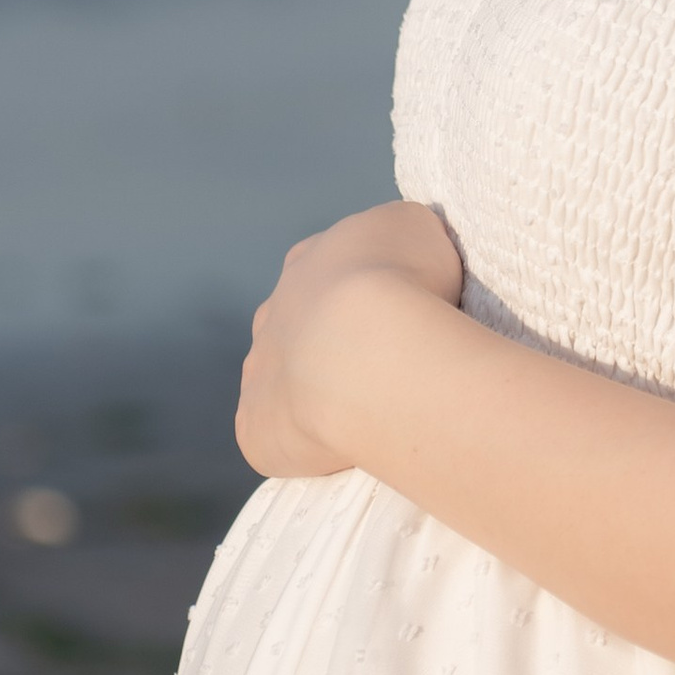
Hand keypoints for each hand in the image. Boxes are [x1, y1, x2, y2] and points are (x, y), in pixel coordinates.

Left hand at [236, 199, 464, 477]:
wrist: (368, 349)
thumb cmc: (405, 281)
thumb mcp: (420, 231)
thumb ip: (405, 242)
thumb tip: (408, 259)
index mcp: (309, 261)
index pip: (331, 273)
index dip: (367, 292)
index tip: (403, 313)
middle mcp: (273, 312)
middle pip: (301, 327)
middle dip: (336, 344)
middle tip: (386, 366)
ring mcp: (258, 370)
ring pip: (284, 381)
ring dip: (316, 392)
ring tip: (368, 407)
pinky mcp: (254, 425)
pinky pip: (276, 432)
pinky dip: (303, 439)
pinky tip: (341, 443)